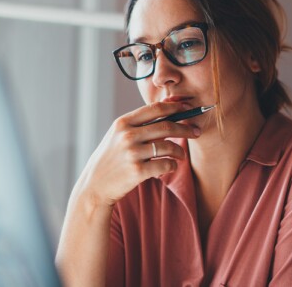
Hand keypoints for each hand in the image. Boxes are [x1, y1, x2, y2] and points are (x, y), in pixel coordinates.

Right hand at [75, 102, 200, 206]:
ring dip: (180, 151)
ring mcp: (132, 153)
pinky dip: (172, 166)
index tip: (188, 108)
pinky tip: (171, 167)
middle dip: (186, 128)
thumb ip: (139, 124)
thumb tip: (167, 110)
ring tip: (181, 155)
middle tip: (196, 132)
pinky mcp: (137, 171)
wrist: (95, 185)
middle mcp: (127, 135)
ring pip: (169, 147)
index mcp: (123, 123)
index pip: (155, 109)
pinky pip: (166, 165)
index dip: (175, 107)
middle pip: (166, 126)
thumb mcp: (118, 135)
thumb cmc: (111, 158)